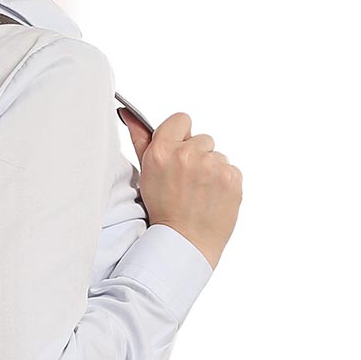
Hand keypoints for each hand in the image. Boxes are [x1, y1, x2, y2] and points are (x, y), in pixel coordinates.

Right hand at [118, 108, 242, 269]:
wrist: (185, 245)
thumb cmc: (164, 212)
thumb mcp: (147, 175)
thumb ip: (141, 141)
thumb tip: (129, 115)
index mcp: (162, 151)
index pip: (181, 119)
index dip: (181, 137)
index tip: (178, 155)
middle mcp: (187, 155)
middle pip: (202, 138)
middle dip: (197, 156)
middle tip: (188, 183)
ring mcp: (212, 166)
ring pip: (217, 156)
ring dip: (211, 171)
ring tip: (200, 193)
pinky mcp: (231, 178)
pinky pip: (230, 170)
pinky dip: (224, 183)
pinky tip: (212, 198)